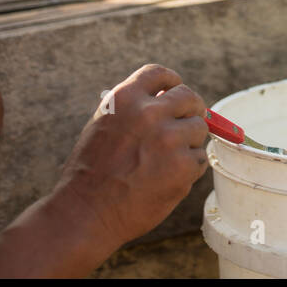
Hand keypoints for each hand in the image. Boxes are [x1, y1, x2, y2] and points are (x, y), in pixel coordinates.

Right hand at [48, 64, 208, 251]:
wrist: (87, 212)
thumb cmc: (92, 172)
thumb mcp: (104, 125)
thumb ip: (133, 108)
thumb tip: (167, 97)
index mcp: (125, 98)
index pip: (160, 74)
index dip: (172, 82)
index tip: (175, 91)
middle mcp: (149, 113)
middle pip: (189, 97)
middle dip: (190, 110)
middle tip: (185, 124)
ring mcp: (168, 138)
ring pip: (199, 128)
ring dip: (189, 142)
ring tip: (167, 160)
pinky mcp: (183, 165)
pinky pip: (199, 158)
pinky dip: (189, 168)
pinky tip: (167, 179)